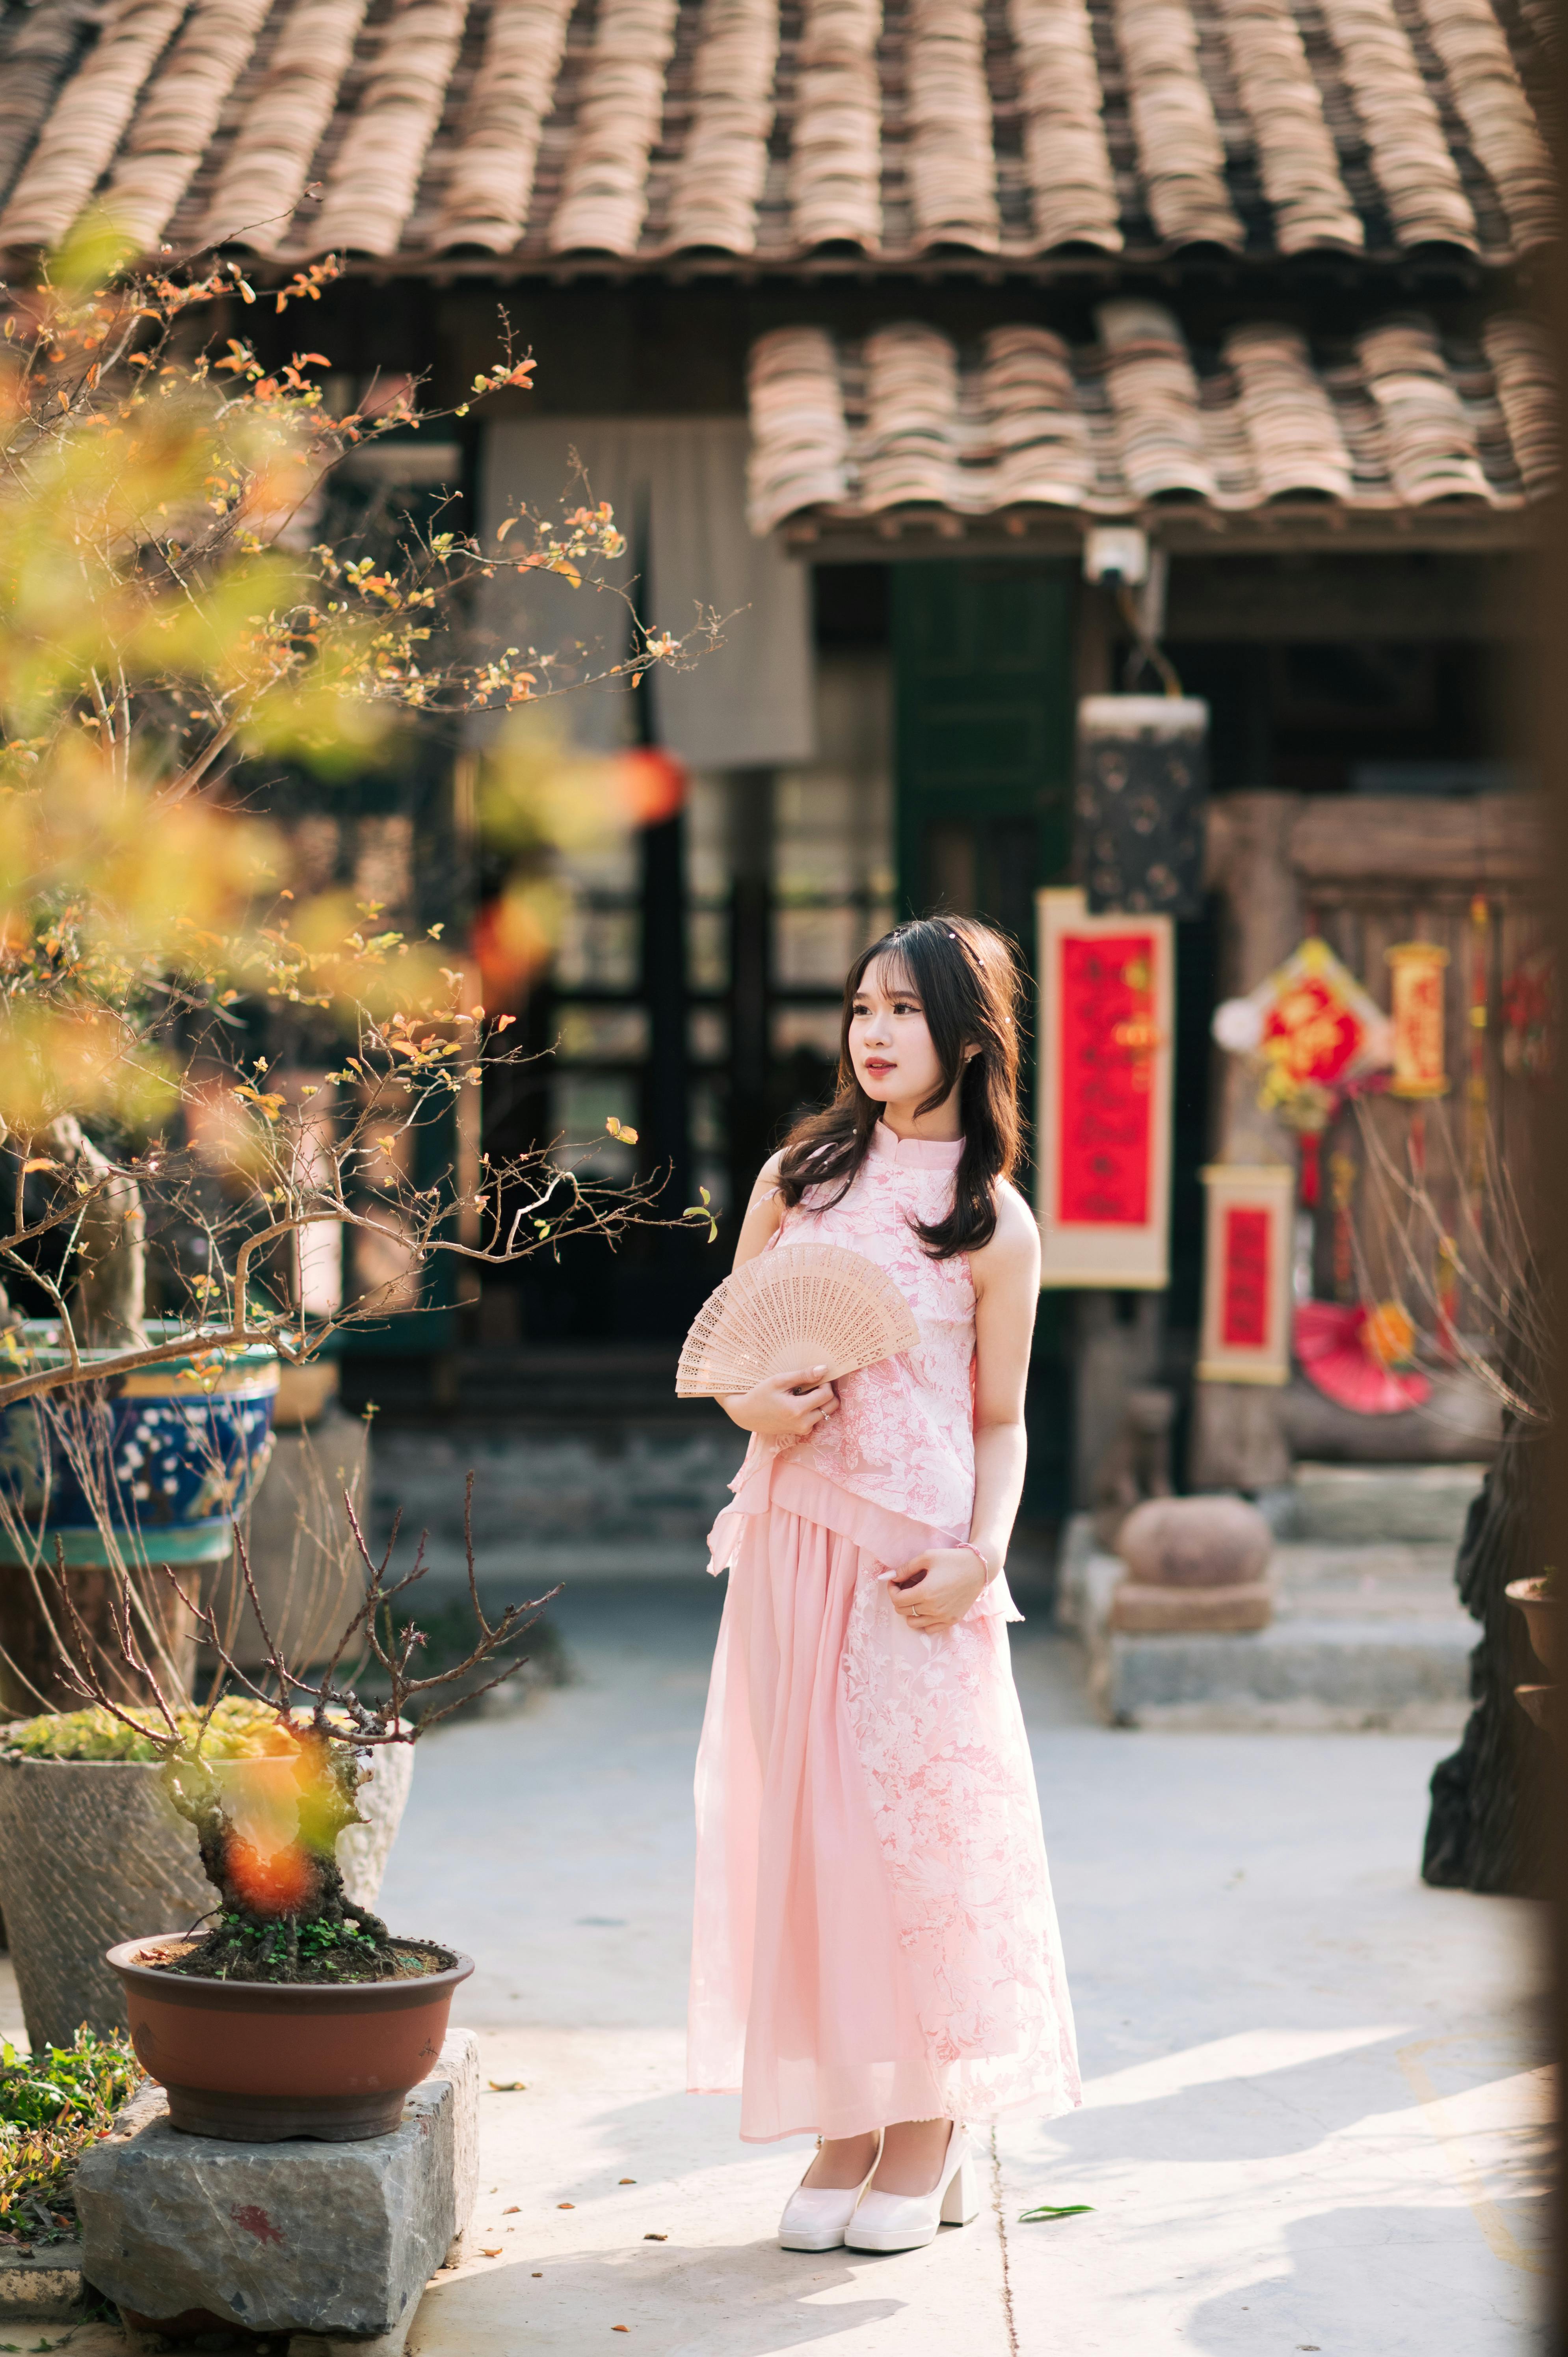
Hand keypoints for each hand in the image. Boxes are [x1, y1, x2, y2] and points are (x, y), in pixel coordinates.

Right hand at [719, 1364, 838, 1440]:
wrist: (746, 1415)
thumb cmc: (760, 1395)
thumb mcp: (779, 1381)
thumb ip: (803, 1375)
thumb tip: (824, 1369)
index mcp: (797, 1410)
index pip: (827, 1395)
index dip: (825, 1383)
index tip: (814, 1377)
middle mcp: (803, 1424)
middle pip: (832, 1406)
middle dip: (827, 1393)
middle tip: (813, 1384)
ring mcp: (802, 1430)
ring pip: (826, 1413)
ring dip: (821, 1401)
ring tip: (804, 1393)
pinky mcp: (801, 1432)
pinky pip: (816, 1419)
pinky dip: (814, 1409)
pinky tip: (799, 1402)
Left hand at [888, 1547, 989, 1632]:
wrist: (978, 1568)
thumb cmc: (952, 1560)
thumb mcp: (927, 1557)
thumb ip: (906, 1568)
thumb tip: (890, 1576)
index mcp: (925, 1593)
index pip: (897, 1600)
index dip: (891, 1589)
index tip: (895, 1581)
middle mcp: (933, 1609)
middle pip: (903, 1611)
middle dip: (899, 1598)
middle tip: (906, 1586)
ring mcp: (943, 1617)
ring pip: (913, 1623)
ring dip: (910, 1611)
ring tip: (916, 1597)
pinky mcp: (952, 1621)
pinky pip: (929, 1629)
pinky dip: (924, 1620)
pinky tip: (927, 1607)